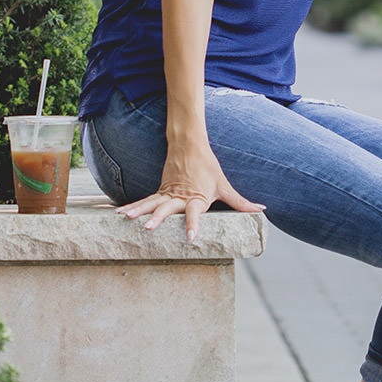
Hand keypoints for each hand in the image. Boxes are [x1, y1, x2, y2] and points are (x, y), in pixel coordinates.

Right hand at [119, 142, 263, 240]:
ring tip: (125, 219)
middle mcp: (180, 196)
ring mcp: (167, 193)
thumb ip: (241, 202)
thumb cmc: (208, 167)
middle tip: (148, 229)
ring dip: (138, 211)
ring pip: (151, 203)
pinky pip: (145, 200)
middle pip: (167, 208)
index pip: (195, 212)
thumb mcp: (224, 185)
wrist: (190, 145)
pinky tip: (120, 214)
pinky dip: (133, 206)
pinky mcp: (160, 191)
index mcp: (197, 197)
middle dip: (157, 219)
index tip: (191, 236)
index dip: (193, 223)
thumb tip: (261, 210)